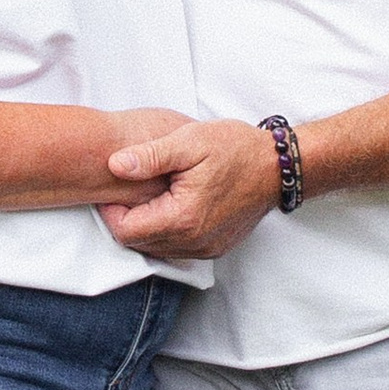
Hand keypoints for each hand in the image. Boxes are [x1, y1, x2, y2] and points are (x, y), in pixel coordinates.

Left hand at [99, 116, 284, 259]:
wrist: (277, 165)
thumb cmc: (236, 149)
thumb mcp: (189, 141)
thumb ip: (150, 156)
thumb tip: (115, 164)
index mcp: (184, 217)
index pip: (125, 231)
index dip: (111, 210)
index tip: (115, 187)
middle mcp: (194, 242)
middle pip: (138, 243)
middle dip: (127, 218)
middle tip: (130, 189)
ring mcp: (206, 248)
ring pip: (157, 248)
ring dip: (146, 226)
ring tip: (151, 195)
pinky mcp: (215, 247)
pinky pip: (177, 248)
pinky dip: (167, 231)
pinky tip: (171, 205)